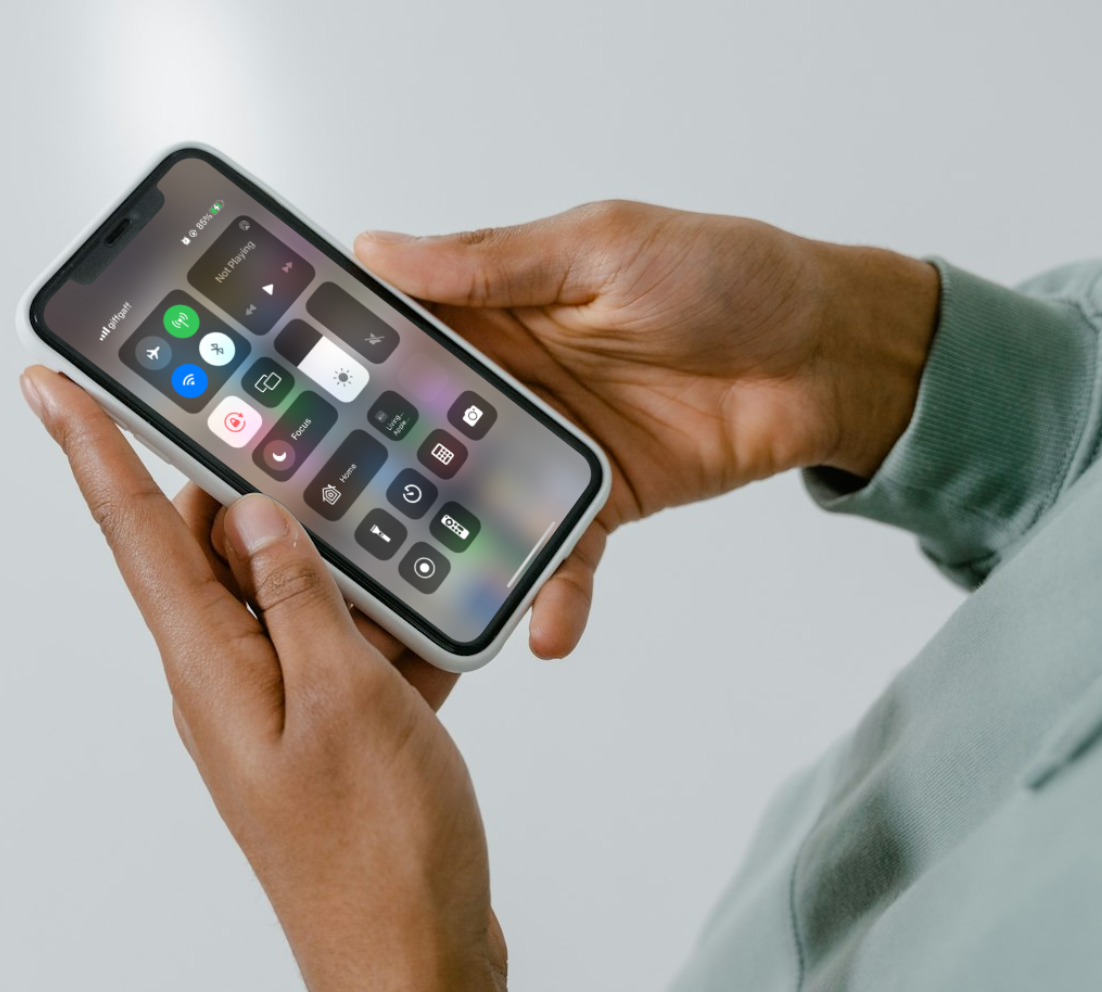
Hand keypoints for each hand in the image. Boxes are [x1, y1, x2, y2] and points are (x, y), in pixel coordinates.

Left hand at [20, 366, 538, 991]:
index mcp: (211, 668)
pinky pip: (343, 650)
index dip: (91, 449)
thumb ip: (301, 596)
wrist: (414, 966)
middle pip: (217, 551)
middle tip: (283, 421)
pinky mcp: (327, 736)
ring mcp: (278, 710)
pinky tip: (436, 613)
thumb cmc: (376, 856)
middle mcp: (228, 682)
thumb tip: (252, 515)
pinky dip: (384, 626)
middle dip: (253, 485)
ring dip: (339, 562)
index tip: (46, 382)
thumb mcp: (347, 698)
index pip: (136, 532)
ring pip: (294, 596)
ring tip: (388, 527)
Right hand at [357, 203, 939, 656]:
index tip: (272, 404)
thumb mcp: (603, 249)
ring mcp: (549, 453)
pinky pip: (559, 559)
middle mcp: (507, 386)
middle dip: (364, 480)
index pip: (394, 339)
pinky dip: (551, 597)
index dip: (335, 367)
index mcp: (496, 310)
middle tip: (308, 530)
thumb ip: (495, 263)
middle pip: (414, 439)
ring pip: (470, 510)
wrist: (830, 353)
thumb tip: (379, 250)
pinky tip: (541, 631)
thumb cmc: (727, 274)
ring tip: (404, 602)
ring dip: (438, 551)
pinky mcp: (599, 506)